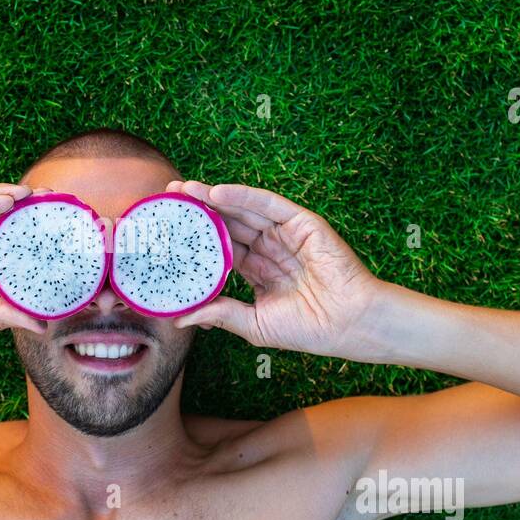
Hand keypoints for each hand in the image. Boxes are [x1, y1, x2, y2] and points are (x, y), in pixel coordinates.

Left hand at [168, 180, 388, 359]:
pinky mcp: (302, 223)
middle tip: (170, 197)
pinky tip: (217, 193)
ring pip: (244, 210)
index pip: (222, 248)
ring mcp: (286, 234)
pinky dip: (243, 196)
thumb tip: (180, 319)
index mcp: (259, 271)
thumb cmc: (309, 329)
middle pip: (229, 224)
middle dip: (199, 210)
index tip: (170, 230)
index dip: (197, 238)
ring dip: (214, 197)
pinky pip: (268, 204)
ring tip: (184, 189)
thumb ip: (220, 315)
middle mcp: (271, 249)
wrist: (349, 325)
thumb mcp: (254, 324)